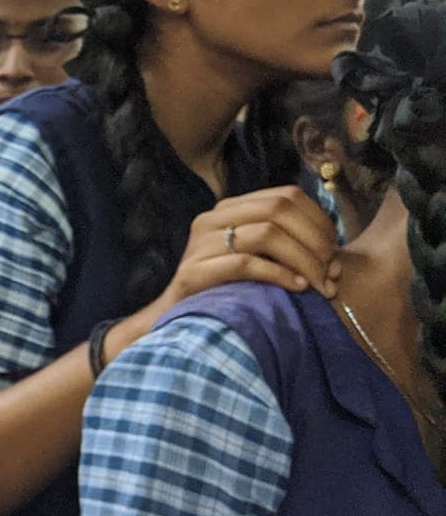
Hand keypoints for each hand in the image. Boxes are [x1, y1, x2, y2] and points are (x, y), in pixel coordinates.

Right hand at [151, 186, 340, 314]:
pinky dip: (279, 275)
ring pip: (266, 233)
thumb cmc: (227, 290)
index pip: (286, 195)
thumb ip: (288, 248)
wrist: (180, 320)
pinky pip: (246, 264)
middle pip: (278, 209)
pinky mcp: (194, 271)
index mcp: (231, 208)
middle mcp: (213, 218)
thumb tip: (337, 259)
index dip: (319, 221)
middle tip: (331, 272)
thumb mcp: (258, 258)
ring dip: (303, 260)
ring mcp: (200, 243)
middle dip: (315, 240)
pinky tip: (297, 289)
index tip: (335, 252)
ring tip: (319, 285)